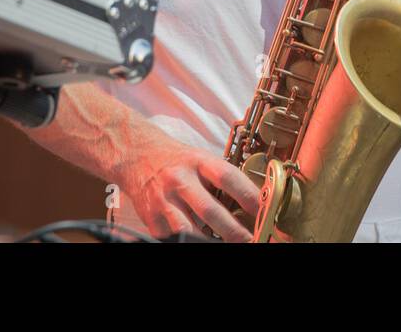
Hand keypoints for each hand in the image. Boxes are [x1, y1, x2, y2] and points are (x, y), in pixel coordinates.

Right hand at [124, 141, 260, 241]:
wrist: (137, 155)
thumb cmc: (176, 160)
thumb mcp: (201, 159)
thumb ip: (221, 179)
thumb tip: (251, 202)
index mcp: (197, 161)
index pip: (228, 178)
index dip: (248, 195)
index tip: (263, 211)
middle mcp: (180, 180)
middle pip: (210, 210)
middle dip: (233, 230)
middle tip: (249, 239)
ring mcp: (164, 200)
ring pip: (189, 229)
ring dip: (210, 241)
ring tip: (225, 244)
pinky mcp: (152, 217)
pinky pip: (173, 236)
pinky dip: (188, 241)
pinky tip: (199, 240)